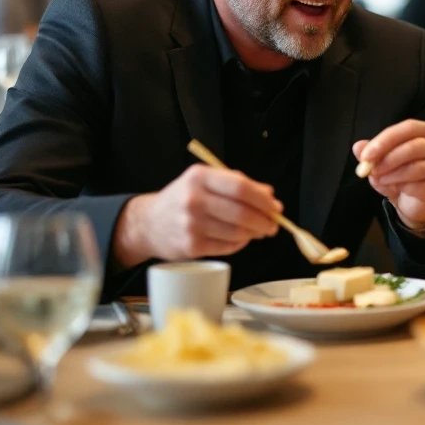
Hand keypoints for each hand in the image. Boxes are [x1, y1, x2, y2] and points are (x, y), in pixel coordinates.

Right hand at [113, 164, 281, 267]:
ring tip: (260, 231)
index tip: (276, 206)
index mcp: (199, 177)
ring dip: (255, 233)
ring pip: (237, 232)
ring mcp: (191, 225)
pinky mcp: (191, 247)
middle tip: (273, 224)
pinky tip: (241, 238)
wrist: (148, 223)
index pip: (240, 187)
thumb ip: (238, 184)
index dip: (263, 199)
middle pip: (242, 212)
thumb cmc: (184, 198)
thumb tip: (270, 197)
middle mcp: (193, 200)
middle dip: (264, 220)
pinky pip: (227, 246)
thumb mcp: (206, 181)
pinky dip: (240, 243)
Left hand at [353, 119, 424, 229]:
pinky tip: (396, 189)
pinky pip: (421, 185)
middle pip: (414, 146)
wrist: (417, 203)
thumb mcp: (382, 163)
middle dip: (388, 158)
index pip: (408, 128)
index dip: (386, 140)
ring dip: (393, 175)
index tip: (366, 155)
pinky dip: (403, 188)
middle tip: (371, 170)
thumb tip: (357, 146)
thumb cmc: (401, 176)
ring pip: (416, 167)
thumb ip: (371, 154)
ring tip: (379, 180)